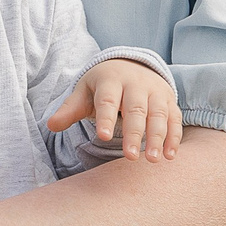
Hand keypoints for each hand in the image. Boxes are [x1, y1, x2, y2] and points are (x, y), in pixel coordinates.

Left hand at [47, 58, 183, 161]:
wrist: (131, 65)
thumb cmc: (103, 85)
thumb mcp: (84, 92)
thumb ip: (70, 109)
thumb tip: (51, 125)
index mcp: (111, 80)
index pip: (108, 100)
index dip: (106, 117)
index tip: (103, 137)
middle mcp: (136, 84)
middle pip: (136, 109)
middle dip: (134, 133)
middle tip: (129, 157)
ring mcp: (155, 92)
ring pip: (158, 114)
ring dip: (158, 137)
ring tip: (153, 160)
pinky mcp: (170, 101)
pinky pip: (174, 119)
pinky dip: (174, 137)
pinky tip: (170, 156)